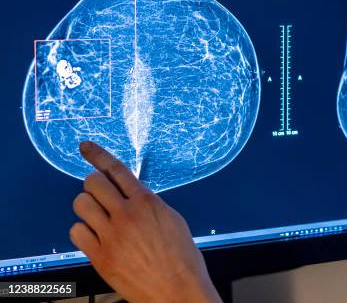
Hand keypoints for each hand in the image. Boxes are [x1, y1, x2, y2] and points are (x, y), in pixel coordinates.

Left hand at [70, 141, 220, 302]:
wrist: (176, 289)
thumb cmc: (181, 258)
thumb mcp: (172, 220)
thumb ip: (148, 204)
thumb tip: (132, 194)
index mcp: (146, 202)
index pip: (117, 169)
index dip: (97, 154)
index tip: (85, 146)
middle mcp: (126, 214)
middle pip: (93, 182)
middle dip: (94, 184)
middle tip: (100, 194)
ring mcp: (111, 235)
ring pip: (81, 204)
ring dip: (87, 206)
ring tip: (98, 215)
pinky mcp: (99, 255)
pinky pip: (76, 231)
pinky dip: (83, 231)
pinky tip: (96, 236)